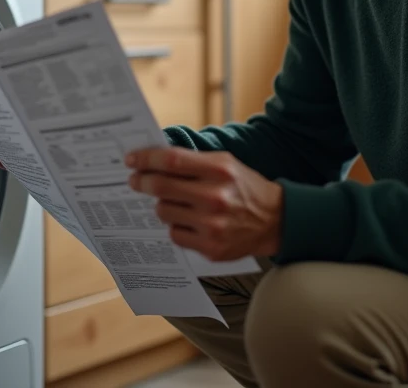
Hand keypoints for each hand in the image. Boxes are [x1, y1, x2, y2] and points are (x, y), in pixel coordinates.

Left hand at [126, 147, 282, 260]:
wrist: (276, 221)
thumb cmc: (246, 188)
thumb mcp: (226, 164)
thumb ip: (194, 161)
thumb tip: (155, 159)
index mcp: (220, 170)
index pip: (172, 161)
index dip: (146, 159)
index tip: (131, 159)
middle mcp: (215, 197)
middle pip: (161, 187)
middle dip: (142, 182)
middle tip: (135, 180)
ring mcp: (212, 226)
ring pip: (164, 212)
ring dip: (161, 205)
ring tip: (173, 202)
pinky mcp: (211, 248)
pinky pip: (175, 235)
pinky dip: (176, 226)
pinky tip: (187, 221)